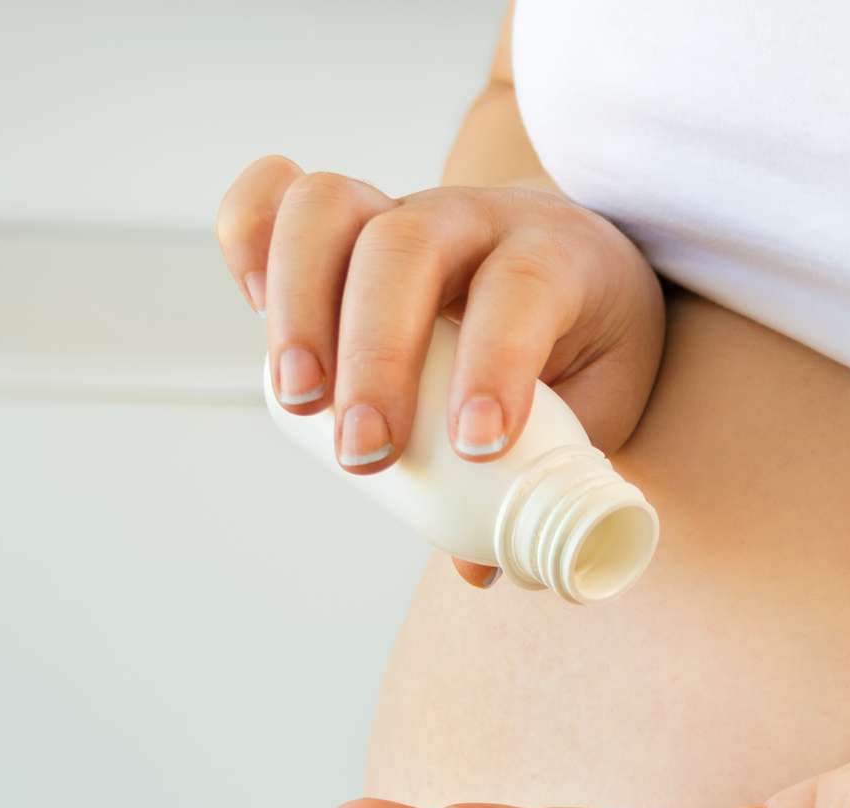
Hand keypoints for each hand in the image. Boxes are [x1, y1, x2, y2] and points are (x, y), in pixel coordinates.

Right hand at [214, 156, 665, 587]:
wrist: (584, 267)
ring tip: (302, 402)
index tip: (477, 444)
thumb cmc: (587, 346)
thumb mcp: (600, 405)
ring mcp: (403, 210)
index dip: (495, 362)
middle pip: (407, 246)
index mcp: (555, 259)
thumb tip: (476, 568)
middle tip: (365, 454)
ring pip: (332, 209)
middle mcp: (473, 220)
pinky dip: (249, 235)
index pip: (522, 290)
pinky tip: (251, 302)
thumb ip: (547, 480)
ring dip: (299, 305)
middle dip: (374, 355)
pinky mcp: (347, 221)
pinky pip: (279, 197)